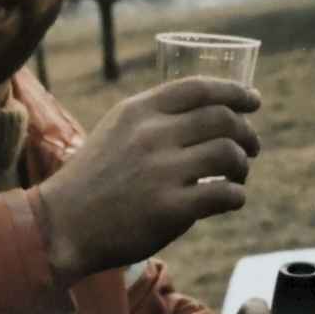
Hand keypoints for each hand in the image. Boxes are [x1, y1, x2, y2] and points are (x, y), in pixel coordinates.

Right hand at [37, 76, 260, 285]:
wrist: (61, 225)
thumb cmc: (91, 180)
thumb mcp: (114, 131)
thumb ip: (152, 120)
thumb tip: (205, 114)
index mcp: (137, 111)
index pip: (199, 89)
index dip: (234, 91)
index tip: (253, 100)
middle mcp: (151, 135)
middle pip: (222, 118)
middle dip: (247, 132)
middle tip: (252, 147)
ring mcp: (161, 171)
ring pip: (229, 153)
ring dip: (243, 165)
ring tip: (238, 176)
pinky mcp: (170, 209)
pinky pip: (225, 194)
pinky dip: (237, 196)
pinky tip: (230, 199)